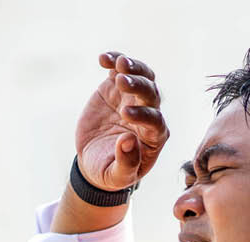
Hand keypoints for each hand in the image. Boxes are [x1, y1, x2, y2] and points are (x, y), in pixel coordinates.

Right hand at [74, 51, 168, 191]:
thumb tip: (127, 141)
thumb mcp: (116, 176)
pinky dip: (114, 61)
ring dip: (133, 68)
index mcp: (153, 137)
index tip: (125, 114)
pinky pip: (119, 70)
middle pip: (151, 95)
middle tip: (122, 82)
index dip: (143, 115)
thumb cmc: (109, 171)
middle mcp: (148, 113)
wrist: (93, 159)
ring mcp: (133, 98)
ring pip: (142, 77)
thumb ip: (125, 163)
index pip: (155, 122)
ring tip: (119, 64)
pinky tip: (103, 58)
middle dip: (138, 86)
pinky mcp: (115, 87)